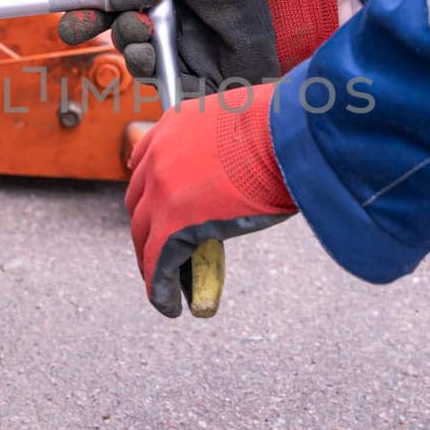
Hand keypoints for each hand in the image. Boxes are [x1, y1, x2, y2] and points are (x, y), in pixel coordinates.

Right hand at [59, 0, 340, 90]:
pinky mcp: (198, 84)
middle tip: (118, 24)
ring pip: (138, 62)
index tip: (71, 22)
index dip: (88, 15)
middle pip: (120, 36)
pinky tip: (159, 57)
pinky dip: (155, 72)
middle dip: (108, 30)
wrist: (291, 8)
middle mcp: (168, 28)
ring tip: (145, 38)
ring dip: (131, 49)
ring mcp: (182, 57)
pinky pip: (164, 85)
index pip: (114, 7)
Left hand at [125, 82, 295, 316]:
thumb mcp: (245, 124)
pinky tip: (170, 305)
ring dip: (152, 263)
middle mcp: (159, 154)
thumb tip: (250, 165)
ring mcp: (162, 190)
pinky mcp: (173, 224)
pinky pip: (158, 262)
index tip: (156, 211)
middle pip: (141, 202)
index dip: (151, 192)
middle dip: (148, 230)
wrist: (289, 133)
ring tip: (165, 286)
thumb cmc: (286, 127)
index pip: (147, 162)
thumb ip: (230, 144)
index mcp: (175, 124)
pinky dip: (160, 287)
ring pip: (144, 236)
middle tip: (161, 252)